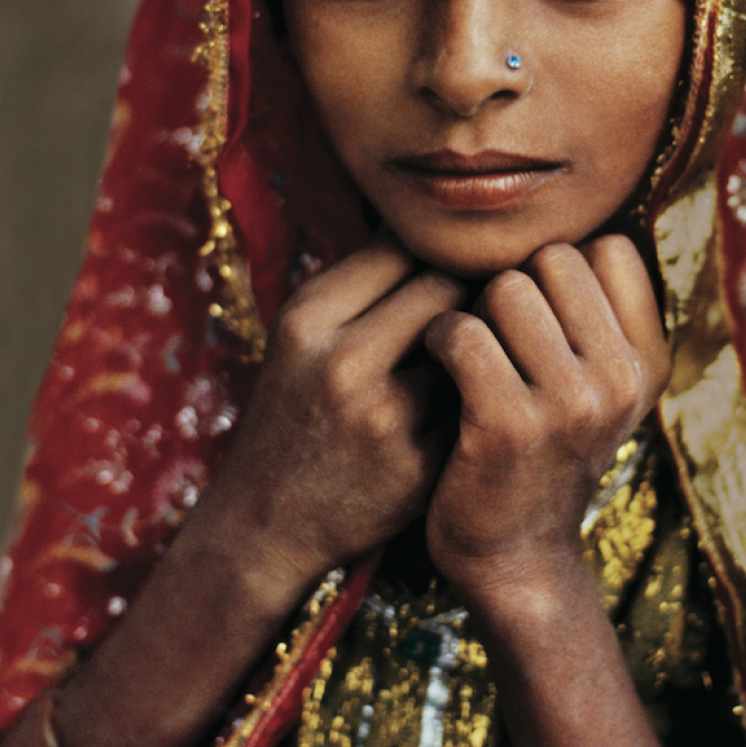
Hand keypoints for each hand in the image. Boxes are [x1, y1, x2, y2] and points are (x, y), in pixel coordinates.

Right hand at [202, 237, 464, 602]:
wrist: (267, 521)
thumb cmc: (298, 407)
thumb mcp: (305, 334)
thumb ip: (367, 280)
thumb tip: (446, 225)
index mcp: (308, 317)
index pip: (403, 246)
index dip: (433, 253)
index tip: (442, 269)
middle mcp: (342, 362)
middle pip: (446, 286)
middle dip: (465, 291)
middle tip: (472, 307)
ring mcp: (383, 418)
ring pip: (469, 343)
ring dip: (478, 342)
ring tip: (473, 352)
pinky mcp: (417, 466)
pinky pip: (473, 401)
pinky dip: (476, 396)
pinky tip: (467, 404)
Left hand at [422, 235, 669, 607]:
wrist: (515, 558)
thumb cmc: (540, 449)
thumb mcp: (596, 384)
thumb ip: (595, 311)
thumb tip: (568, 217)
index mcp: (649, 361)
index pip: (606, 248)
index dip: (559, 269)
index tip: (539, 316)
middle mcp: (622, 380)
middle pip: (553, 258)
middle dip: (512, 286)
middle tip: (498, 339)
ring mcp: (571, 403)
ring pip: (504, 288)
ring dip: (472, 313)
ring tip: (470, 357)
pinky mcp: (508, 424)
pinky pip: (461, 331)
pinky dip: (438, 342)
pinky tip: (441, 372)